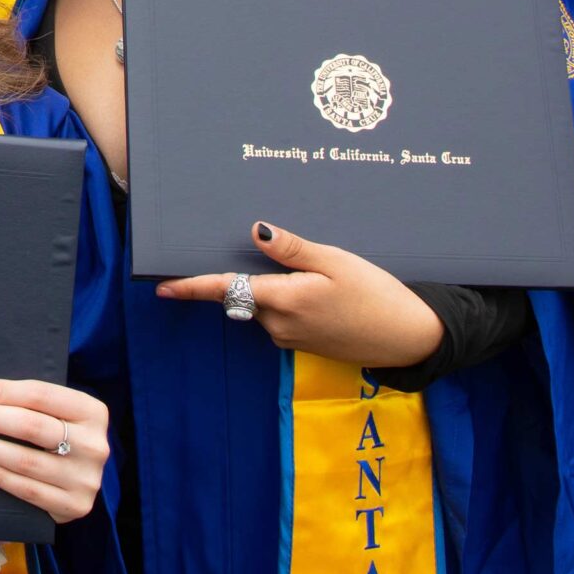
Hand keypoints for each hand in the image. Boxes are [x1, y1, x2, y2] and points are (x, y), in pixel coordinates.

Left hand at [0, 379, 110, 523]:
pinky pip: (24, 489)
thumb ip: (24, 401)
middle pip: (29, 425)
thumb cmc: (56, 433)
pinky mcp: (72, 507)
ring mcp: (85, 479)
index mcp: (91, 411)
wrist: (80, 478)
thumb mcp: (53, 412)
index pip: (38, 394)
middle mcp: (94, 446)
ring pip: (23, 459)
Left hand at [157, 220, 444, 367]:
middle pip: (244, 293)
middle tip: (266, 251)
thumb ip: (292, 249)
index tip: (162, 288)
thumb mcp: (336, 262)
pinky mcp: (304, 343)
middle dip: (245, 274)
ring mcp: (291, 337)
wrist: (411, 337)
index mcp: (284, 300)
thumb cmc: (377, 295)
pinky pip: (280, 316)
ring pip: (262, 304)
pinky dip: (285, 300)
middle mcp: (280, 324)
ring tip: (308, 269)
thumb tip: (256, 230)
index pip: (227, 289)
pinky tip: (314, 288)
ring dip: (270, 287)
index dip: (192, 287)